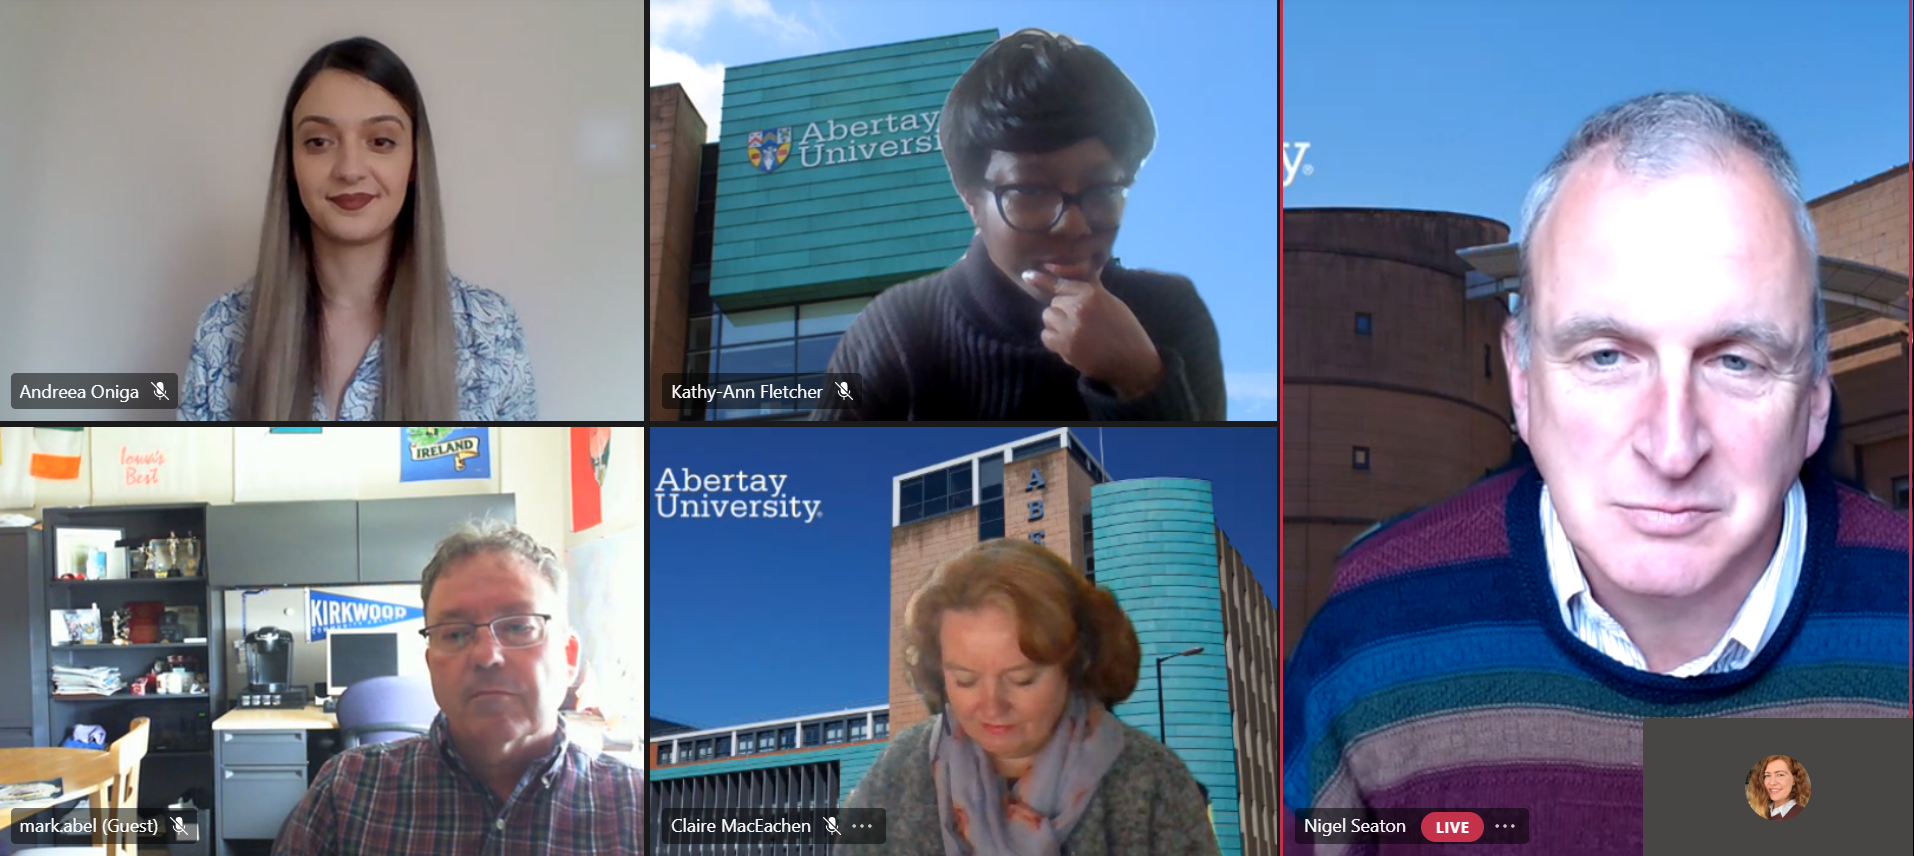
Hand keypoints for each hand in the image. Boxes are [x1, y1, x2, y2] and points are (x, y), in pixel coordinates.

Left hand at [1023, 266, 1165, 398]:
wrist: (1132, 361)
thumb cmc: (1126, 329)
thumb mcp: (1112, 301)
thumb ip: (1092, 287)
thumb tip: (1079, 267)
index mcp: (1092, 293)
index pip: (1060, 283)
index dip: (1043, 279)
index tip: (1027, 275)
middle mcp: (1079, 307)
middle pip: (1053, 302)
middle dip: (1062, 310)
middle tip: (1078, 320)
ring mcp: (1071, 328)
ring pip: (1047, 317)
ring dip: (1056, 323)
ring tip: (1072, 331)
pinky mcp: (1066, 347)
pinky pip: (1046, 336)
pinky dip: (1053, 339)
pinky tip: (1067, 343)